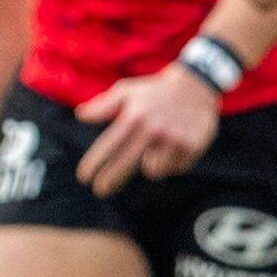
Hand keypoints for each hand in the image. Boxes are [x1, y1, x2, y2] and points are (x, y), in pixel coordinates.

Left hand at [77, 65, 220, 192]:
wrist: (196, 86)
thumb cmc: (154, 91)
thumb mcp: (126, 90)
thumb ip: (103, 105)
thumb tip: (80, 115)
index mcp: (134, 116)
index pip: (109, 146)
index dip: (94, 164)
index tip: (84, 178)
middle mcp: (153, 129)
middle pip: (126, 164)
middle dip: (110, 180)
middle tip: (100, 190)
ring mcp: (173, 139)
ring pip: (153, 171)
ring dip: (151, 166)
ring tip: (154, 150)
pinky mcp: (192, 146)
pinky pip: (176, 168)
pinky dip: (173, 163)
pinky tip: (174, 147)